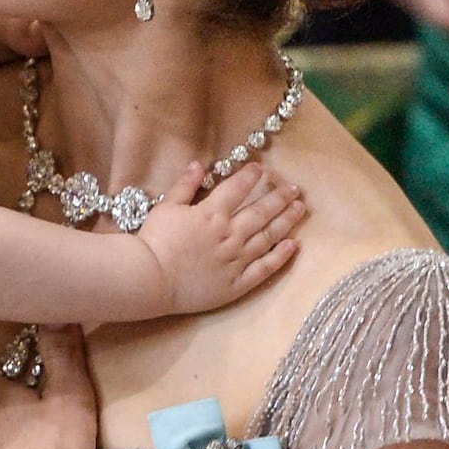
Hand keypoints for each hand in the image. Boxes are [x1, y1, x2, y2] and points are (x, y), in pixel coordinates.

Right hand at [136, 162, 307, 317]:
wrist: (149, 279)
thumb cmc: (154, 242)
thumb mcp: (166, 208)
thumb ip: (184, 186)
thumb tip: (198, 164)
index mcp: (211, 214)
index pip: (237, 189)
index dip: (251, 176)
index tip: (262, 168)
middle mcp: (229, 235)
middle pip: (261, 212)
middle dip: (279, 197)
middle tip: (294, 188)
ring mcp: (236, 260)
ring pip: (268, 237)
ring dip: (286, 221)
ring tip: (300, 209)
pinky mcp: (236, 283)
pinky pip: (264, 268)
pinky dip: (280, 256)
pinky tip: (293, 245)